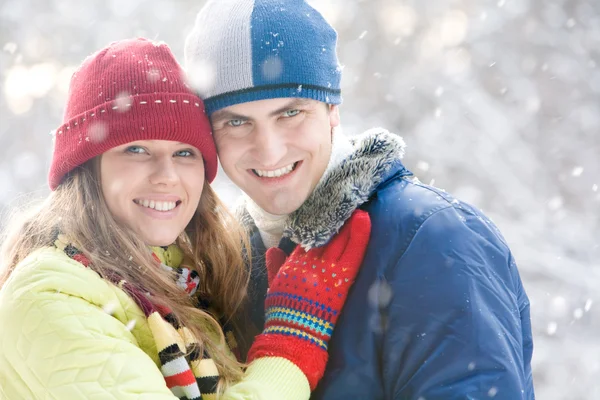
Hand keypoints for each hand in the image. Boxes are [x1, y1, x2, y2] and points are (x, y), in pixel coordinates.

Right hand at [248, 210, 370, 389]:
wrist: (292, 334)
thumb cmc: (283, 313)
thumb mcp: (274, 287)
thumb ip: (274, 266)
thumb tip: (273, 249)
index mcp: (293, 264)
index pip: (307, 238)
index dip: (317, 224)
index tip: (325, 210)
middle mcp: (309, 264)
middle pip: (323, 235)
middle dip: (333, 219)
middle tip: (343, 201)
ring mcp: (325, 271)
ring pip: (338, 241)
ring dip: (347, 223)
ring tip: (355, 206)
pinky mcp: (340, 281)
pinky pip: (352, 254)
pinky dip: (359, 237)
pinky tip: (364, 220)